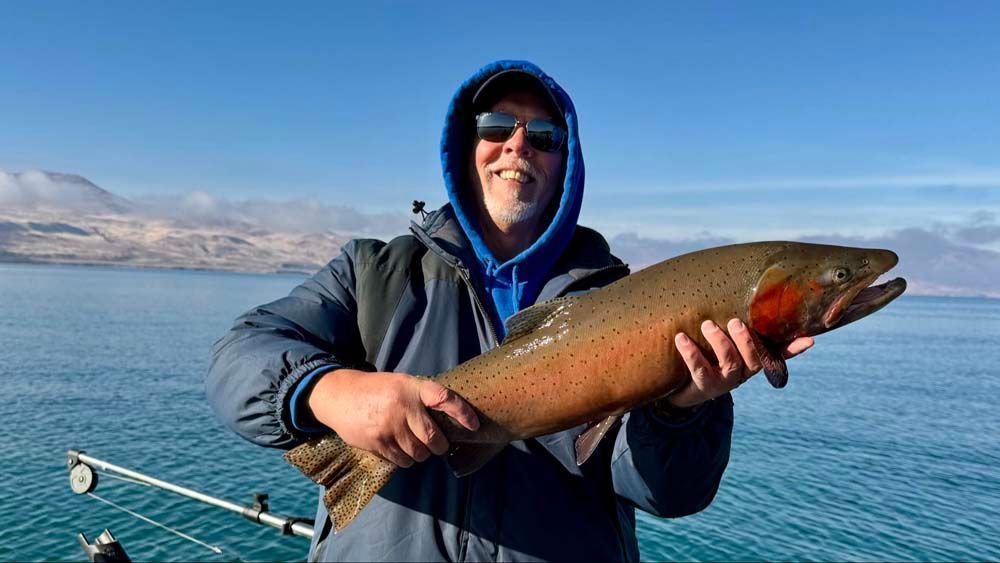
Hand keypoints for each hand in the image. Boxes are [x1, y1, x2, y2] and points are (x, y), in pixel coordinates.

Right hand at [307, 369, 479, 467]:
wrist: (340, 395)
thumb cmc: (377, 390)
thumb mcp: (400, 383)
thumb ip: (422, 396)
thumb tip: (450, 417)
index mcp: (412, 388)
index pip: (444, 398)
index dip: (462, 412)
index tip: (474, 425)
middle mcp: (402, 406)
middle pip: (433, 437)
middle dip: (440, 445)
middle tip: (438, 444)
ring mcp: (389, 426)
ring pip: (418, 453)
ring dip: (421, 454)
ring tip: (415, 445)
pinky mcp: (377, 442)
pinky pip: (402, 460)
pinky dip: (406, 460)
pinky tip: (400, 449)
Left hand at [667, 319, 813, 407]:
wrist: (680, 388)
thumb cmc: (706, 356)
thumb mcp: (722, 343)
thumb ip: (734, 328)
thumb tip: (747, 301)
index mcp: (751, 360)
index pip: (777, 354)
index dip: (793, 348)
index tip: (809, 340)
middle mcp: (742, 372)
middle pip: (753, 359)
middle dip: (746, 340)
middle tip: (735, 322)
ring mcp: (723, 381)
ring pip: (729, 363)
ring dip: (720, 342)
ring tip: (707, 324)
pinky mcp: (703, 386)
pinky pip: (699, 369)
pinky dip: (690, 353)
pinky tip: (681, 338)